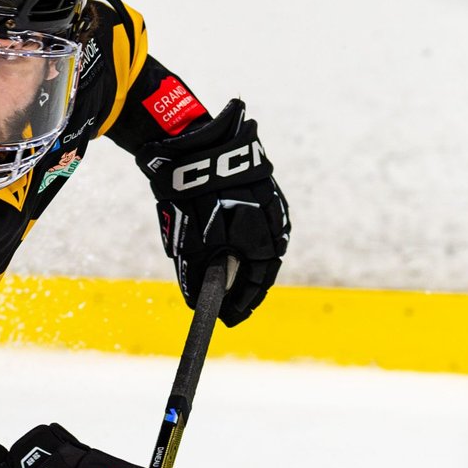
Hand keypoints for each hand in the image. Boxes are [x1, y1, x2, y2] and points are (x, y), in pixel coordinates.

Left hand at [134, 98, 289, 326]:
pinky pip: (258, 222)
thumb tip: (197, 301)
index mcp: (265, 242)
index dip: (243, 303)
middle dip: (245, 284)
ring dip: (247, 261)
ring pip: (262, 242)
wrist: (195, 150)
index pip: (258, 283)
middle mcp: (276, 225)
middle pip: (263, 264)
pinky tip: (233, 244)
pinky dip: (246, 238)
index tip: (229, 318)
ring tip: (231, 277)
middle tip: (230, 302)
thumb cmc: (194, 200)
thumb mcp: (191, 244)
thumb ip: (198, 276)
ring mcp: (271, 204)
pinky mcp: (262, 188)